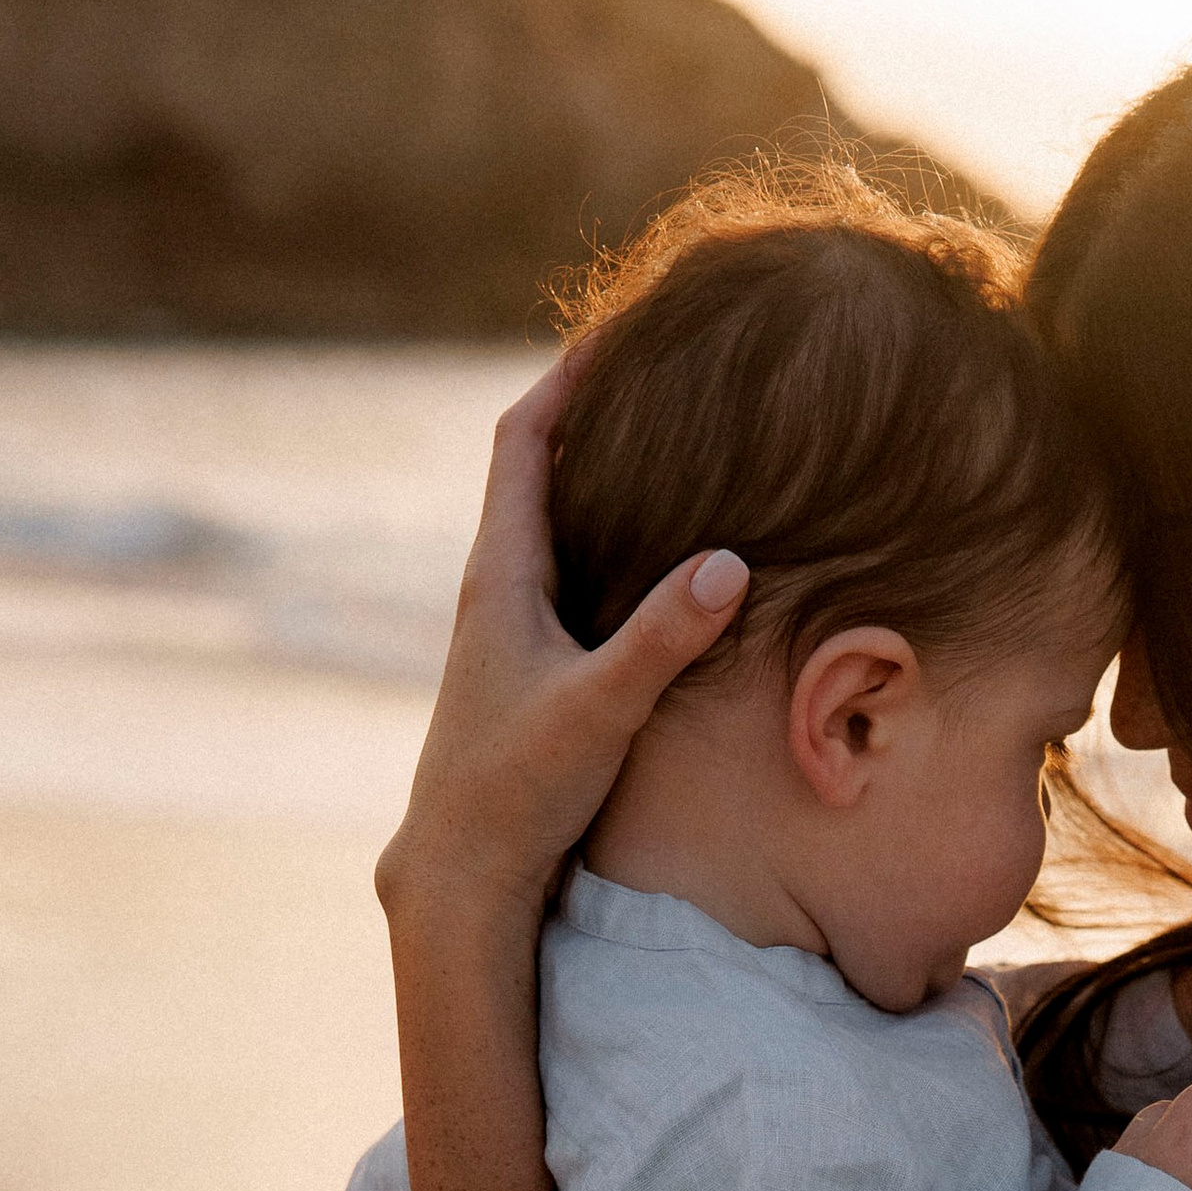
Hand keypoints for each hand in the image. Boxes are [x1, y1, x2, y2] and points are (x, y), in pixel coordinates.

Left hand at [374, 355, 750, 940]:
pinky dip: (608, 533)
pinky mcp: (529, 663)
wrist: (462, 868)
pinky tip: (653, 547)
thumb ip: (663, 636)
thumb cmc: (515, 786)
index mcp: (501, 573)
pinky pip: (569, 567)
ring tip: (666, 435)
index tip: (621, 322)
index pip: (526, 437)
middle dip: (595, 404)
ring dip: (601, 469)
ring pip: (552, 516)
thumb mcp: (600, 708)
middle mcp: (497, 586)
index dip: (570, 372)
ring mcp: (509, 625)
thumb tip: (729, 562)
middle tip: (658, 362)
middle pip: (538, 462)